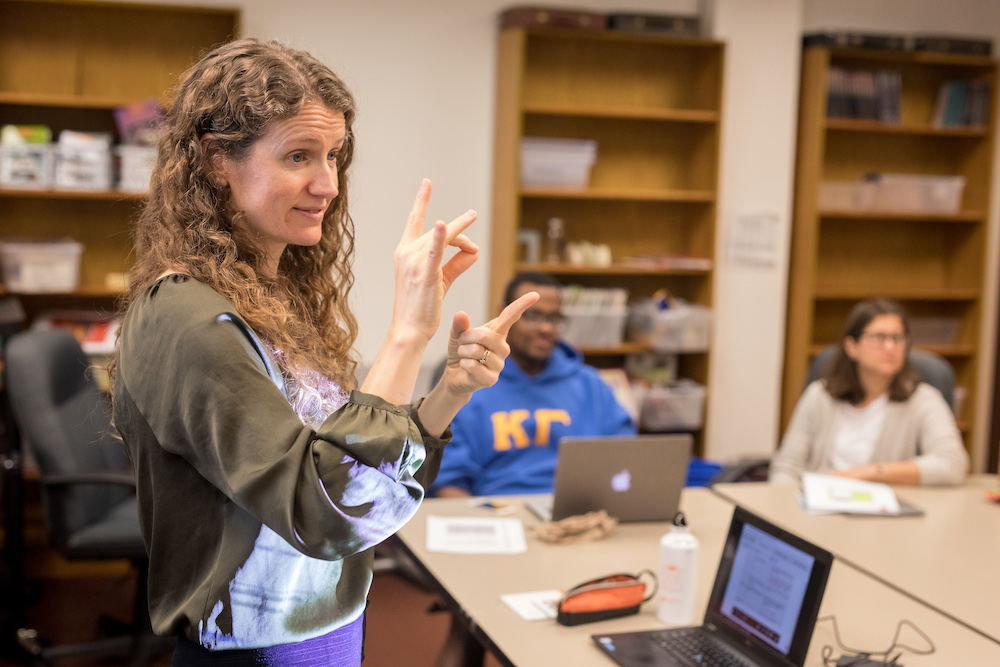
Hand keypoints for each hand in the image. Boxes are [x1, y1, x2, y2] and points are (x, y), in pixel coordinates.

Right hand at [389, 179, 479, 345]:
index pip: (414, 221)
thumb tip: (473, 252)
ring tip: (473, 243)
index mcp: (405, 252)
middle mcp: (406, 252)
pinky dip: (441, 236)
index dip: (421, 200)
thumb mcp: (440, 281)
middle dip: (461, 236)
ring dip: (463, 240)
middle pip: (440, 232)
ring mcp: (414, 261)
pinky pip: (435, 250)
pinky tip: (444, 225)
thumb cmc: (422, 308)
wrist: (410, 329)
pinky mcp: (425, 272)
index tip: (427, 183)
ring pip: (445, 238)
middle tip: (473, 243)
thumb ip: (457, 264)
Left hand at [440, 291, 539, 396]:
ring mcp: (499, 364)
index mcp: (498, 332)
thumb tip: (461, 313)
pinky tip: (466, 367)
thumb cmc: (461, 351)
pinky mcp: (491, 379)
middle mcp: (503, 347)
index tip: (535, 295)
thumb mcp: (457, 334)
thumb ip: (460, 325)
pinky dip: (463, 364)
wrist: (455, 375)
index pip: (510, 316)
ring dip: (463, 352)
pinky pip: (473, 366)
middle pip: (486, 335)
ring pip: (477, 351)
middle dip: (467, 337)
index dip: (522, 305)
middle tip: (461, 342)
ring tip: (464, 356)